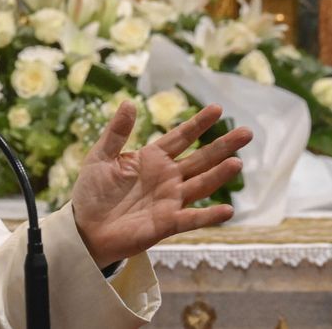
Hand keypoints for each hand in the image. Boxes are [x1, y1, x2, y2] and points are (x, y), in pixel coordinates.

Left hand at [71, 102, 251, 268]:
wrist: (85, 228)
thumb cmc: (92, 192)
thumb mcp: (100, 157)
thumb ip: (116, 132)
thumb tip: (129, 102)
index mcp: (152, 159)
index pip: (181, 137)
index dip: (198, 124)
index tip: (217, 108)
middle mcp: (167, 177)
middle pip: (200, 159)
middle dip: (222, 146)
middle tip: (247, 132)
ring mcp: (170, 200)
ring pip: (201, 185)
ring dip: (219, 175)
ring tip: (237, 163)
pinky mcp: (167, 223)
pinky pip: (192, 219)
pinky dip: (209, 216)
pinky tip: (227, 210)